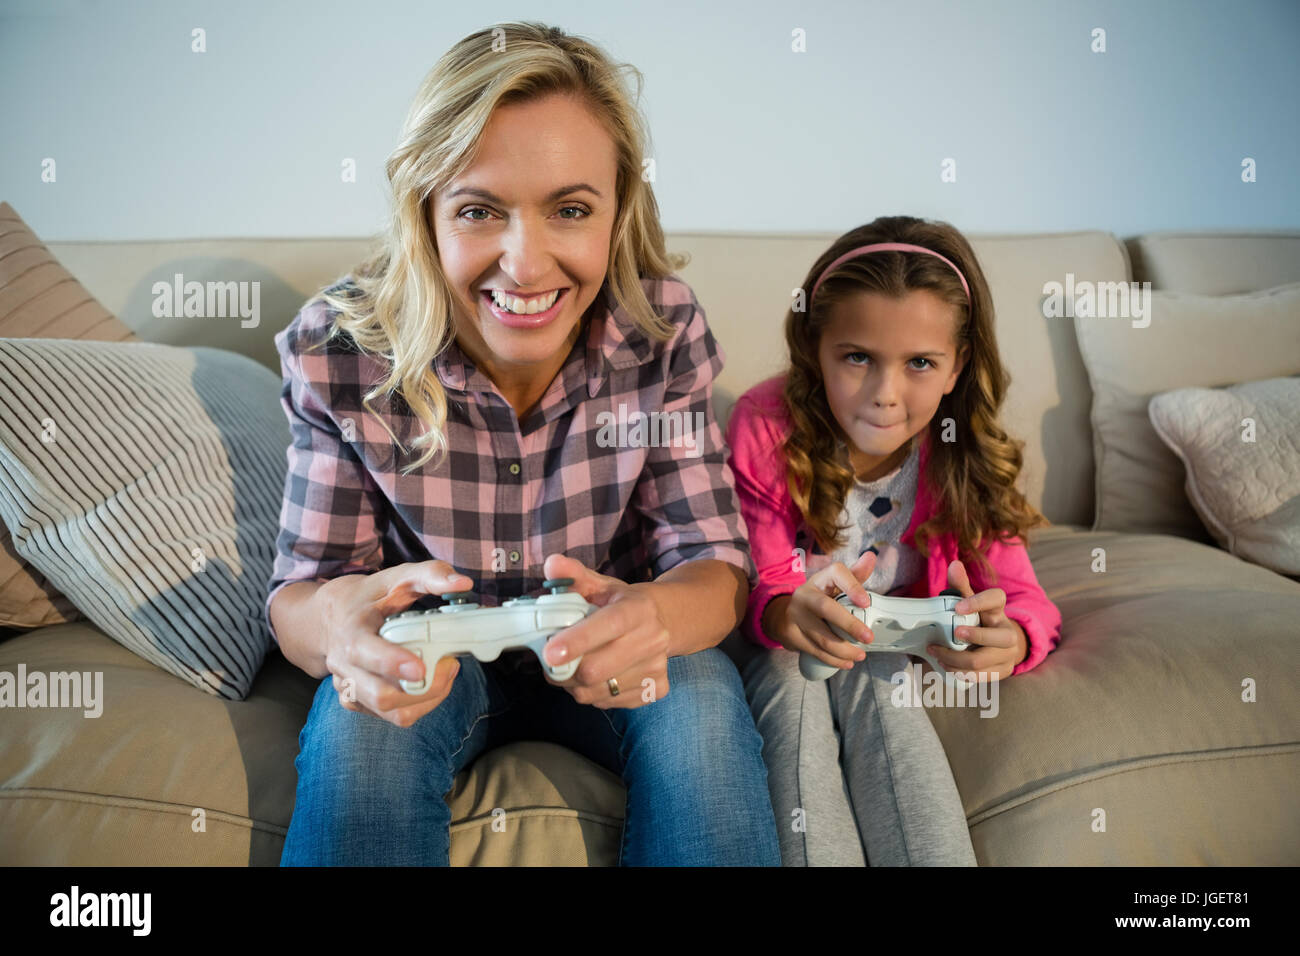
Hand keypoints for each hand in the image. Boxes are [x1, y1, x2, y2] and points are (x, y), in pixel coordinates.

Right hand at [317, 560, 472, 726]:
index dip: (392, 663)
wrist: (327, 619)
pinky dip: (418, 705)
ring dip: (427, 699)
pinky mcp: (358, 702)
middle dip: (424, 689)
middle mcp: (345, 665)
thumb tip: (463, 584)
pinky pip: (392, 717)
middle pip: (381, 696)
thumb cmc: (366, 597)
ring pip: (391, 714)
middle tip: (448, 665)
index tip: (420, 667)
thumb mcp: (395, 577)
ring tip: (444, 672)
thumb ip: (429, 575)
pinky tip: (428, 683)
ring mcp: (349, 687)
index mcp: (351, 632)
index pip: (365, 653)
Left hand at [537, 553, 670, 709]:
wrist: (663, 623)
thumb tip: (551, 565)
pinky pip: (609, 703)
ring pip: (597, 691)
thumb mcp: (600, 585)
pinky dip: (593, 694)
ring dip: (574, 684)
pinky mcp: (656, 690)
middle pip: (596, 669)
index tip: (549, 652)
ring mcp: (657, 667)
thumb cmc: (621, 604)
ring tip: (574, 667)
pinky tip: (597, 676)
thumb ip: (572, 575)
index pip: (608, 626)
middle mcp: (653, 639)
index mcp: (638, 609)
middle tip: (552, 661)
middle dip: (565, 670)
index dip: (577, 641)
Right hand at [765, 550, 878, 670]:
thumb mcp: (833, 586)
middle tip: (869, 638)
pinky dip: (833, 660)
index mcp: (819, 579)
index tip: (867, 603)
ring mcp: (795, 616)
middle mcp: (805, 594)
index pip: (836, 573)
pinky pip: (815, 650)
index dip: (852, 586)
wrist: (785, 615)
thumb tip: (871, 556)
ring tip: (860, 655)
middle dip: (850, 625)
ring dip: (844, 649)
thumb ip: (854, 575)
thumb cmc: (819, 598)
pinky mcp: (791, 634)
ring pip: (822, 636)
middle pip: (826, 608)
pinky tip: (847, 663)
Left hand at [928, 558, 1027, 681]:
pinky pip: (980, 676)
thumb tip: (954, 565)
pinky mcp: (1002, 671)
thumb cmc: (979, 619)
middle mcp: (1008, 633)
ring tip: (937, 652)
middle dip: (975, 636)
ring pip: (983, 661)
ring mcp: (1007, 654)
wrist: (999, 644)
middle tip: (953, 633)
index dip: (978, 602)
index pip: (996, 599)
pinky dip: (960, 672)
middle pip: (999, 637)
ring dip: (956, 659)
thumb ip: (961, 586)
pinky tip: (947, 665)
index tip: (958, 607)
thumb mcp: (971, 603)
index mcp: (998, 611)